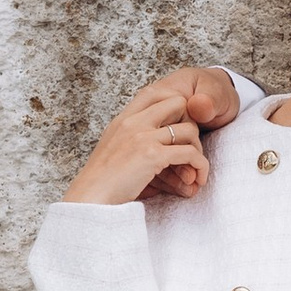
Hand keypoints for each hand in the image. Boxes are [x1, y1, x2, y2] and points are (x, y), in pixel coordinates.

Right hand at [60, 65, 239, 208]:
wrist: (90, 198)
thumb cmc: (102, 181)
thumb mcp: (113, 149)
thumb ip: (130, 138)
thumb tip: (152, 141)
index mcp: (123, 119)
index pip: (154, 92)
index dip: (174, 104)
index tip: (181, 125)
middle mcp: (133, 121)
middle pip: (178, 102)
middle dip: (191, 122)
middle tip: (192, 145)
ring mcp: (143, 136)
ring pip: (189, 130)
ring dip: (199, 150)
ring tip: (196, 168)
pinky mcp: (153, 155)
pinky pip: (190, 154)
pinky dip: (200, 166)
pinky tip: (198, 177)